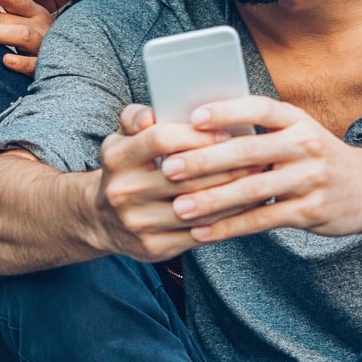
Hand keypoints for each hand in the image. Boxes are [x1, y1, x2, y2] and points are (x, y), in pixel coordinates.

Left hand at [0, 0, 55, 74]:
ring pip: (22, 35)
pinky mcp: (46, 66)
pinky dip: (21, 62)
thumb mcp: (22, 26)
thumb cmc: (33, 46)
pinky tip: (6, 60)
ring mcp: (45, 45)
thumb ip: (1, 20)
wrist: (66, 64)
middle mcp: (41, 25)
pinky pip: (34, 64)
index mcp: (34, 12)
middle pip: (13, 17)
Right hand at [92, 104, 261, 261]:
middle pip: (185, 176)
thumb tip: (151, 113)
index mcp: (116, 157)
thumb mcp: (121, 139)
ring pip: (197, 207)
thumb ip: (134, 117)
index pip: (160, 139)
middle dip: (225, 165)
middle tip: (256, 156)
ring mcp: (138, 223)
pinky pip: (199, 233)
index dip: (196, 135)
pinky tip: (246, 207)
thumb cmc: (125, 169)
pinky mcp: (154, 247)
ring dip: (233, 193)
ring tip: (258, 180)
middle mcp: (123, 191)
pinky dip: (227, 219)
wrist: (102, 220)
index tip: (226, 133)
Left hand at [160, 96, 361, 242]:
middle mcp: (305, 145)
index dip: (227, 111)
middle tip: (170, 168)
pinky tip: (202, 233)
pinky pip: (261, 220)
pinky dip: (228, 228)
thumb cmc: (320, 159)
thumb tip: (202, 131)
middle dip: (205, 160)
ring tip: (178, 207)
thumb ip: (261, 133)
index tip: (193, 117)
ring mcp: (309, 179)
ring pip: (251, 190)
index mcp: (297, 121)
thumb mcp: (300, 133)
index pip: (260, 108)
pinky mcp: (309, 211)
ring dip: (211, 201)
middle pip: (248, 151)